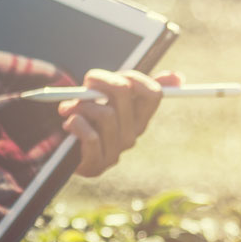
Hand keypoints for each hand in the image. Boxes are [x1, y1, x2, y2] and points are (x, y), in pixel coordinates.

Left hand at [59, 69, 182, 176]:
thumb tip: (177, 77)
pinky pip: (91, 137)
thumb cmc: (88, 119)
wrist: (63, 149)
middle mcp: (132, 136)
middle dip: (99, 81)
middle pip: (122, 93)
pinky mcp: (97, 165)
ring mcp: (116, 152)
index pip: (152, 94)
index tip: (115, 76)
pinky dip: (76, 124)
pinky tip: (69, 124)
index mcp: (139, 119)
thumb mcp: (110, 98)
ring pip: (105, 114)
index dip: (133, 78)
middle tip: (86, 83)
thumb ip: (137, 86)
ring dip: (81, 105)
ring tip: (70, 109)